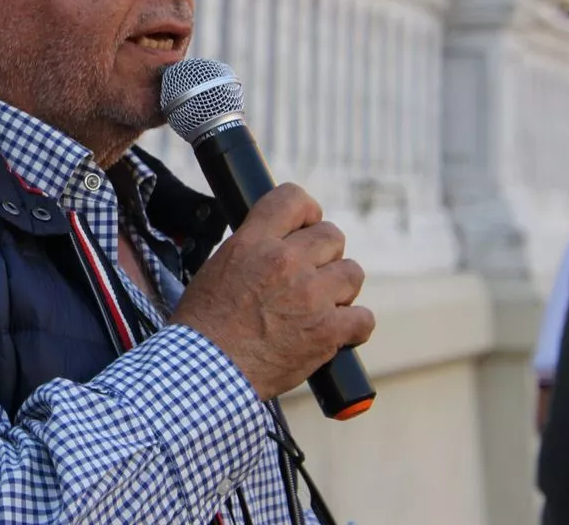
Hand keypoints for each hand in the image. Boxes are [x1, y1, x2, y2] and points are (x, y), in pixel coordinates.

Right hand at [169, 183, 374, 400]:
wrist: (207, 369)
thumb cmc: (204, 323)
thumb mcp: (219, 266)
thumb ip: (253, 249)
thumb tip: (277, 243)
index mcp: (254, 242)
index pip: (293, 199)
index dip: (306, 211)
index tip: (306, 225)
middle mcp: (285, 262)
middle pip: (332, 236)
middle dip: (324, 253)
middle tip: (310, 274)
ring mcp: (311, 296)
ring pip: (352, 273)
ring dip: (340, 287)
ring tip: (320, 304)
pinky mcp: (327, 332)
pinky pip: (363, 318)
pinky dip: (353, 326)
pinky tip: (337, 331)